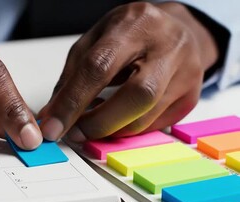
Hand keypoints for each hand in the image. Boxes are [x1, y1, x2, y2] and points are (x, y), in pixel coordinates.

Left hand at [38, 2, 218, 141]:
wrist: (177, 29)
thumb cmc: (131, 33)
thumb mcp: (95, 41)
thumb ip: (72, 75)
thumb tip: (52, 115)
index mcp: (135, 25)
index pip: (100, 67)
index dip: (73, 101)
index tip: (52, 126)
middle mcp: (168, 47)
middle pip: (136, 96)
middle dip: (98, 123)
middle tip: (74, 134)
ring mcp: (186, 73)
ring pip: (146, 118)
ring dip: (111, 130)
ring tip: (91, 125)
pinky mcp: (191, 97)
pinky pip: (155, 126)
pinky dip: (127, 130)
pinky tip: (115, 121)